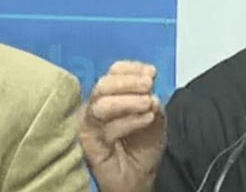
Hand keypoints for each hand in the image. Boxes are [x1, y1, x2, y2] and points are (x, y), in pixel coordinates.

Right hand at [79, 61, 166, 191]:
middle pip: (104, 84)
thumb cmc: (143, 146)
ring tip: (147, 103)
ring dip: (127, 101)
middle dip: (129, 82)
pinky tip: (146, 119)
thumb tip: (150, 92)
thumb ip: (152, 102)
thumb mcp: (156, 118)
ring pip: (101, 104)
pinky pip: (106, 128)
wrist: (139, 176)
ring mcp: (90, 123)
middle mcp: (98, 105)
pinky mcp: (88, 142)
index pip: (115, 71)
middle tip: (148, 85)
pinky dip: (129, 121)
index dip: (132, 68)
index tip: (151, 73)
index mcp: (114, 94)